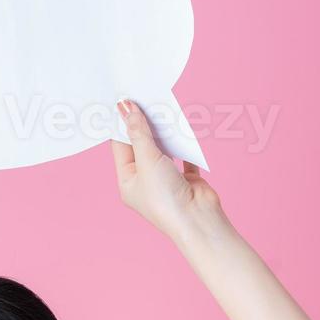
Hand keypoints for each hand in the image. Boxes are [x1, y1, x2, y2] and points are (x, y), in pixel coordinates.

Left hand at [111, 99, 221, 234]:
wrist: (199, 221)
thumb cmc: (166, 198)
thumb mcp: (147, 161)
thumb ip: (139, 133)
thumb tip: (126, 108)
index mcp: (127, 181)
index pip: (121, 147)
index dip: (122, 124)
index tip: (124, 101)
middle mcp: (145, 181)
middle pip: (142, 146)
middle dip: (144, 125)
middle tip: (144, 99)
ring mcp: (166, 181)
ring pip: (163, 150)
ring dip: (164, 133)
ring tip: (162, 109)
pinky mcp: (186, 181)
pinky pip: (184, 158)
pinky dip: (184, 145)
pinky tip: (182, 128)